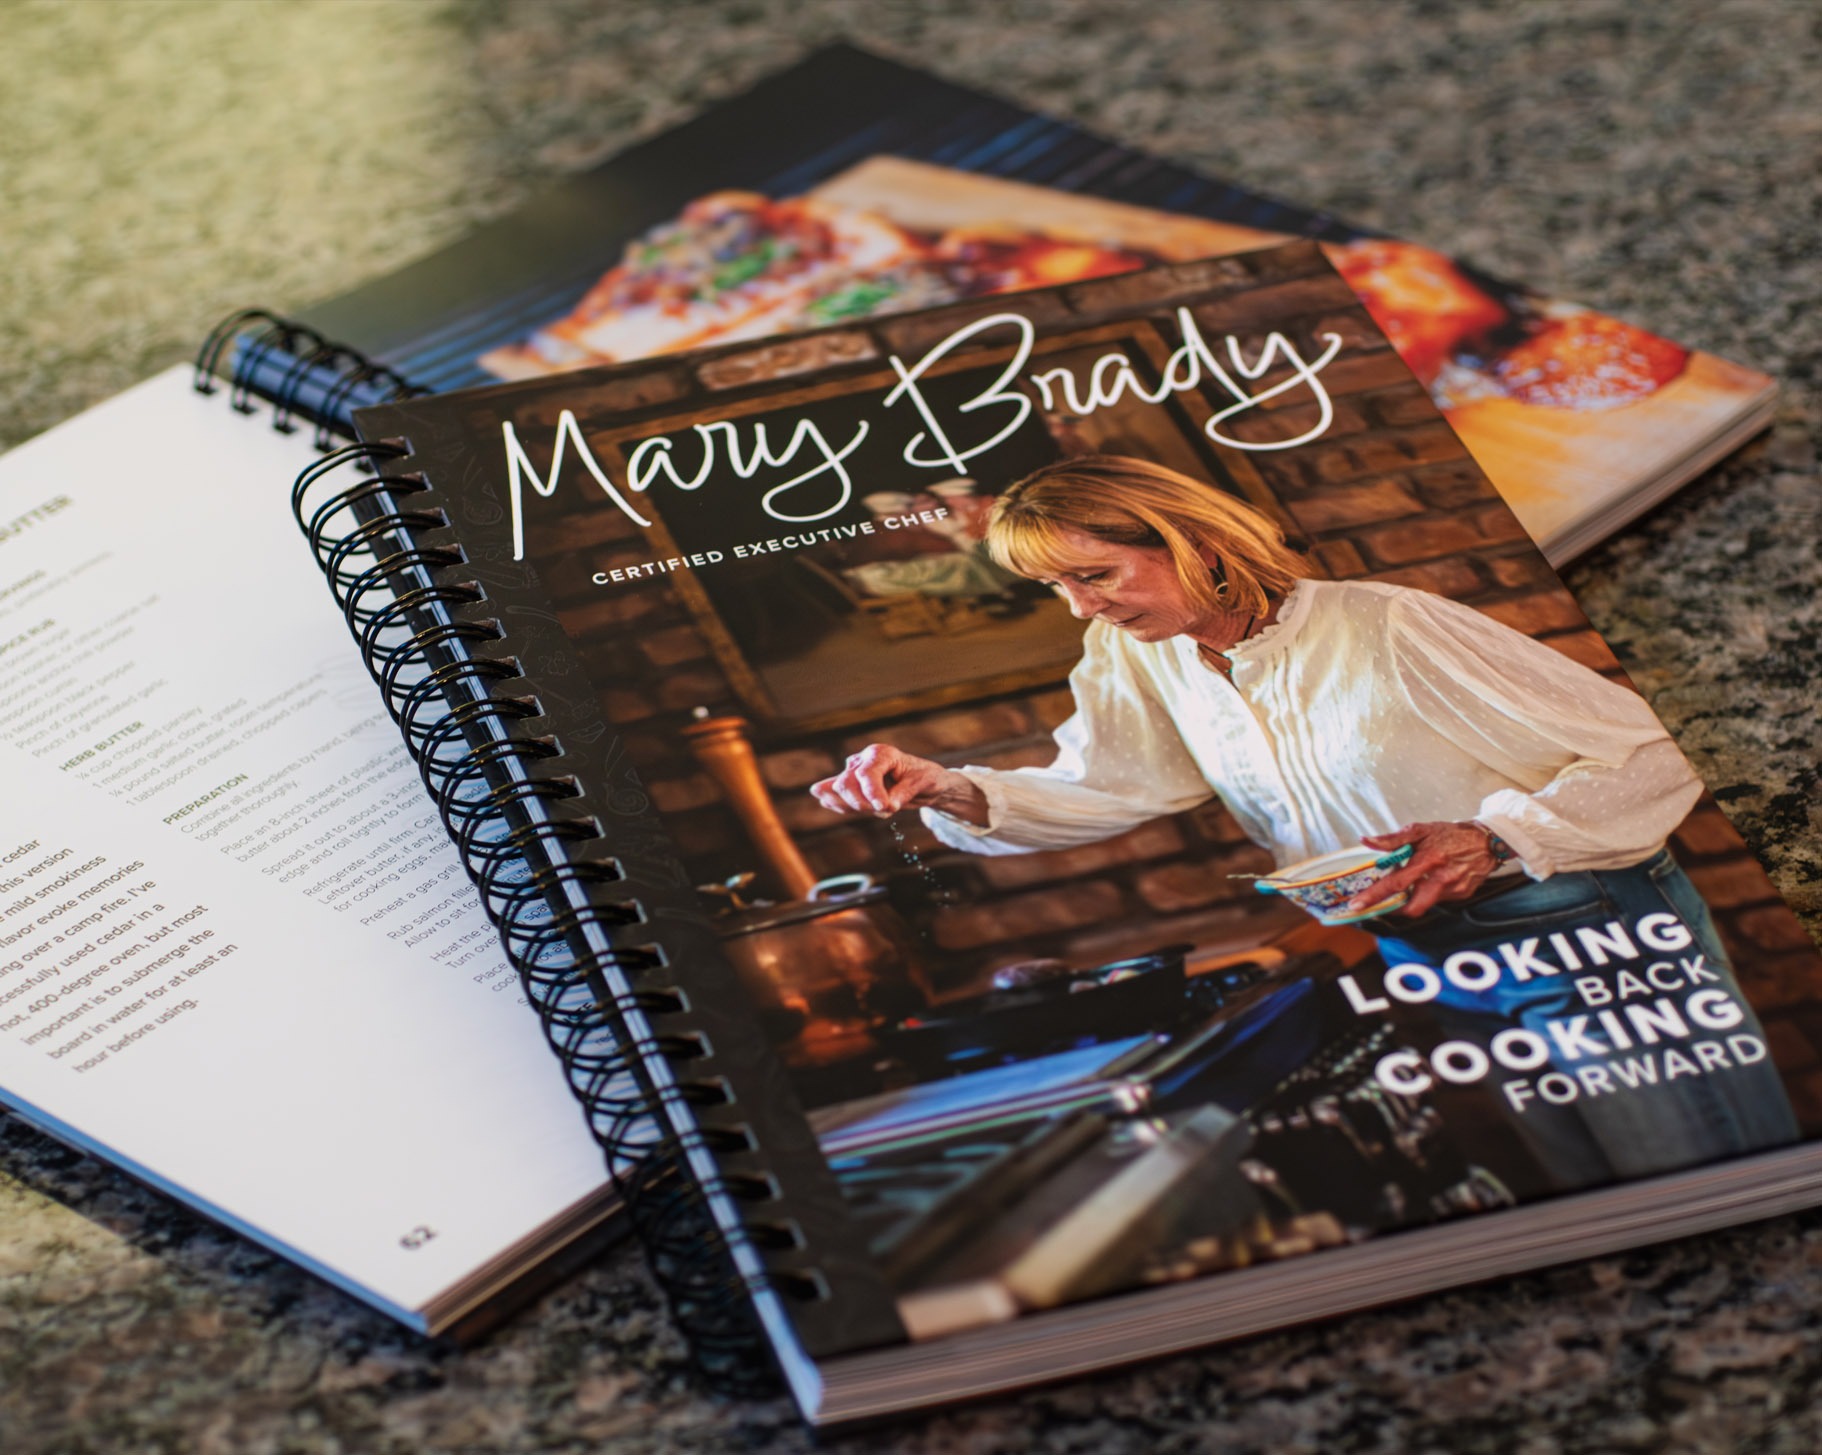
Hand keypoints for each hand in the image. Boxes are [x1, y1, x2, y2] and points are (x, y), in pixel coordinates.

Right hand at [810, 744, 988, 823]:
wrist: (924, 784)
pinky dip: (840, 806)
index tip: (884, 808)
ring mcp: (854, 773)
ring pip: (840, 793)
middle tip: (886, 811)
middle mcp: (863, 760)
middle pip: (846, 783)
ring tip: (882, 809)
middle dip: (862, 803)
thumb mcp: (923, 783)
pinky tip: (842, 807)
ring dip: (859, 807)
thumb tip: (889, 805)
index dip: (871, 793)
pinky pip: (839, 798)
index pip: (866, 773)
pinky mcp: (853, 787)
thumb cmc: (925, 777)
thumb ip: (905, 793)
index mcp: (881, 754)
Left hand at [1347, 821, 1502, 917]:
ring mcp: (1454, 889)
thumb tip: (1367, 841)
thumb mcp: (1421, 830)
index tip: (1357, 905)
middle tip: (1380, 904)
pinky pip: (1438, 900)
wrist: (1486, 841)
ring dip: (1411, 898)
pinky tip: (1430, 880)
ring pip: (1424, 904)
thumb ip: (1393, 839)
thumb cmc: (1450, 834)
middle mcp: (1442, 878)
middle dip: (1394, 910)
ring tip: (1409, 884)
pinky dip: (1428, 893)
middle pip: (1413, 907)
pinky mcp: (1462, 895)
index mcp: (1429, 860)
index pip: (1397, 883)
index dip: (1375, 896)